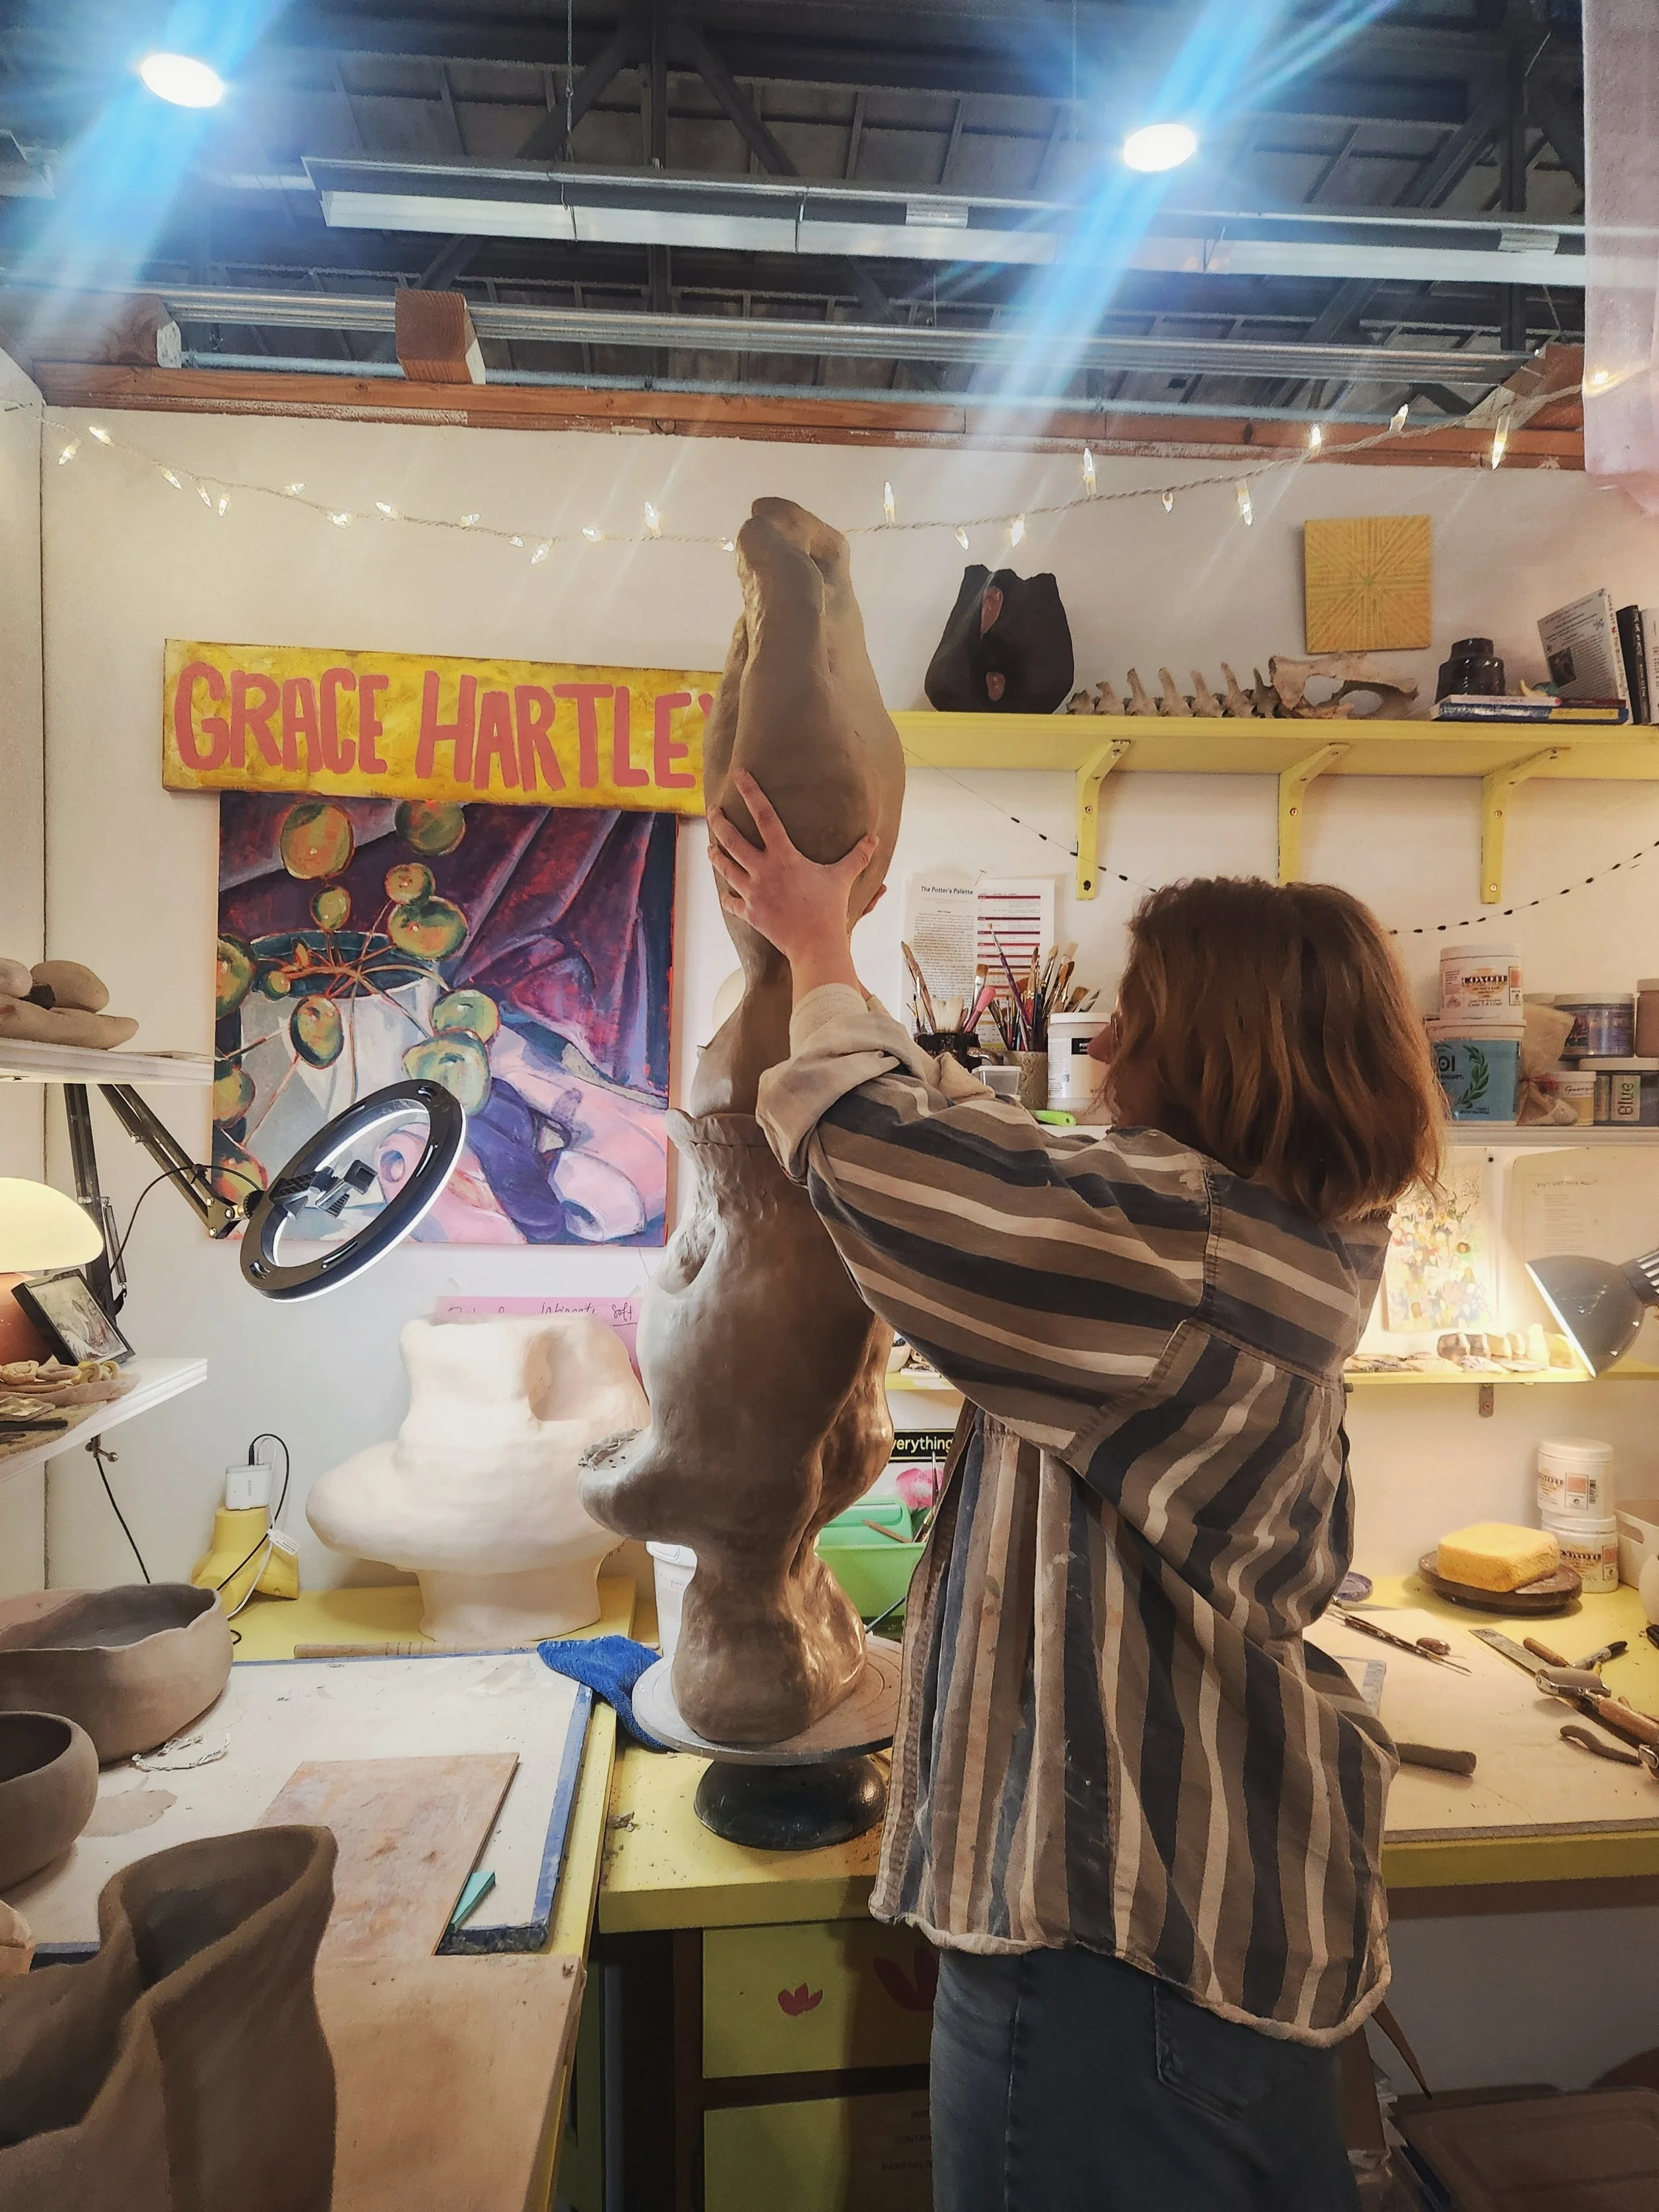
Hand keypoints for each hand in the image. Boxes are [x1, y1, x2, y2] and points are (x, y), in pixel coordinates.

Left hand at [707, 769, 879, 970]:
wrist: (815, 944)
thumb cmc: (829, 909)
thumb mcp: (842, 878)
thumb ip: (857, 857)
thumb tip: (874, 839)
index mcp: (783, 856)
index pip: (764, 817)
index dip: (751, 793)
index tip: (739, 775)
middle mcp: (762, 871)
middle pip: (732, 840)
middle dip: (720, 823)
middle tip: (713, 811)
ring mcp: (752, 892)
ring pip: (725, 868)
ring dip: (715, 856)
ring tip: (711, 847)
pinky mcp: (750, 913)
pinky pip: (731, 902)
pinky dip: (727, 896)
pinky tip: (725, 893)